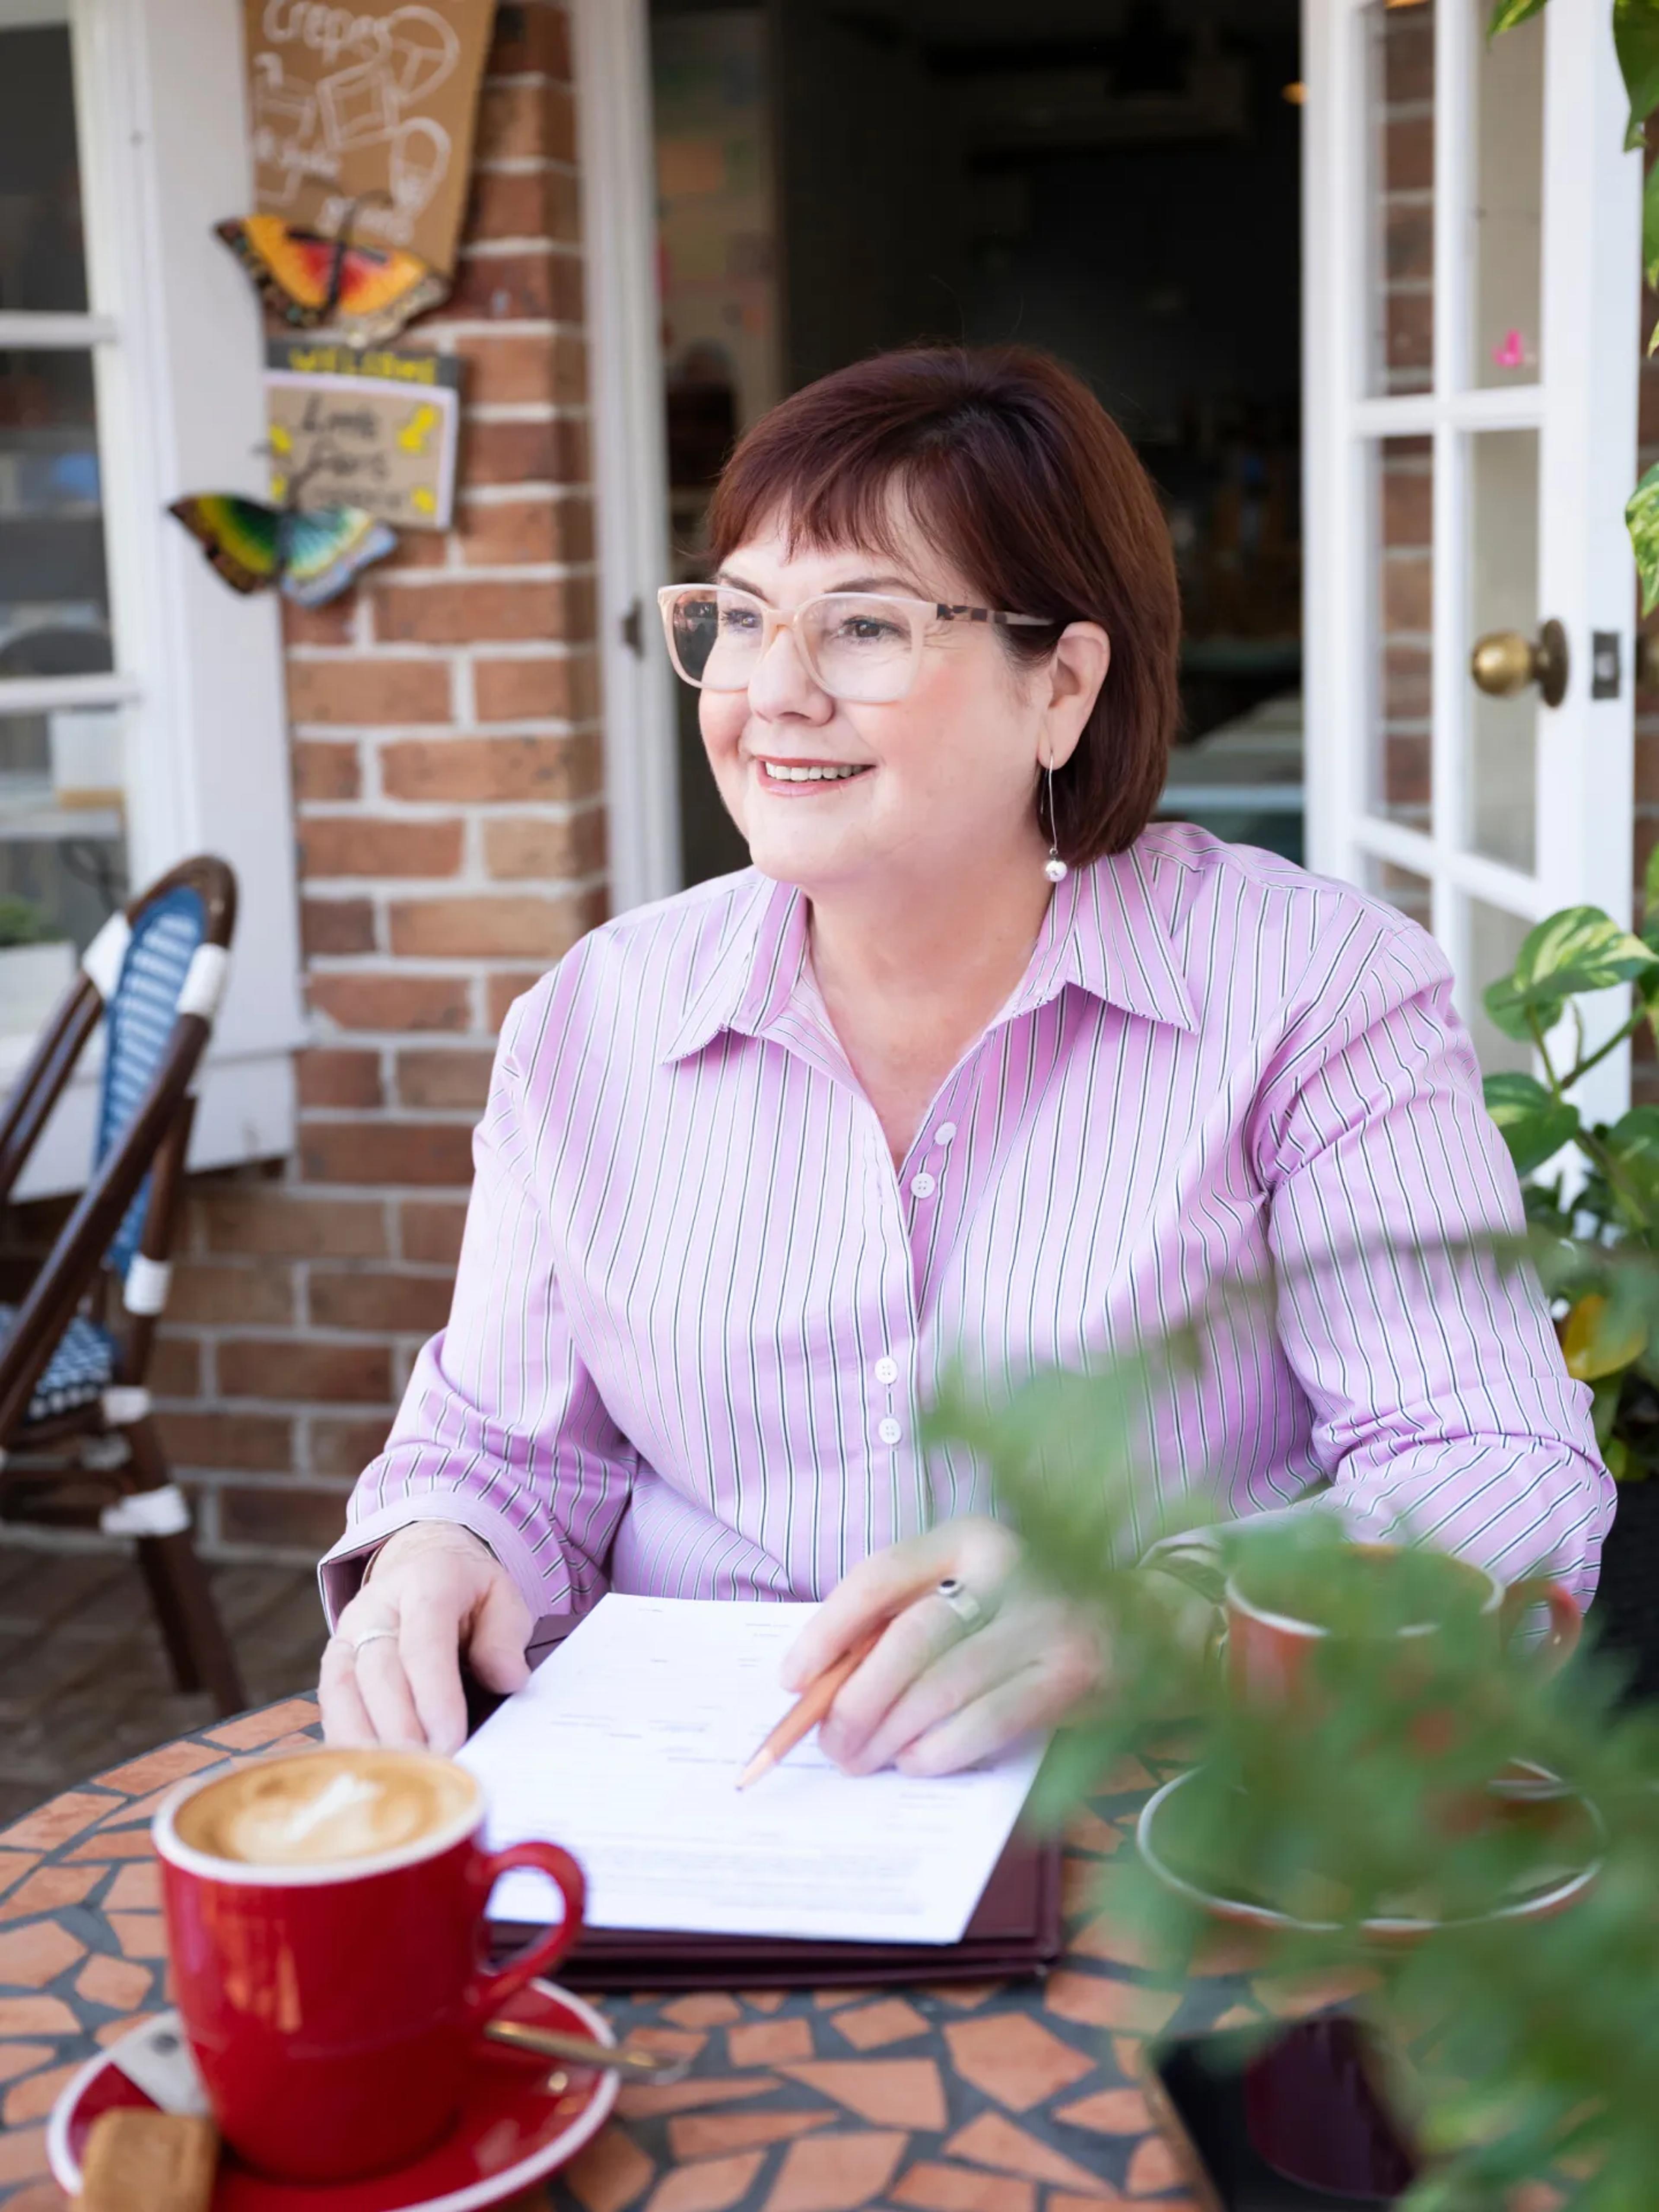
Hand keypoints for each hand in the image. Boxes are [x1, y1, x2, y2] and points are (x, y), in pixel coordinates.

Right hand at [319, 1522, 531, 1754]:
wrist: (423, 1563)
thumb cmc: (468, 1591)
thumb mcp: (502, 1597)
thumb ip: (506, 1636)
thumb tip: (508, 1679)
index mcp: (427, 1581)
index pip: (424, 1642)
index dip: (434, 1695)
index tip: (449, 1740)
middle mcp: (377, 1605)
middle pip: (379, 1671)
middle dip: (400, 1727)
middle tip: (423, 1769)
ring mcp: (348, 1632)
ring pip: (343, 1688)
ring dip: (365, 1739)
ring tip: (392, 1778)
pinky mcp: (333, 1659)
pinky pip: (330, 1702)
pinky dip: (345, 1738)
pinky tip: (367, 1769)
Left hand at [782, 1516, 1102, 1776]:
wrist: (1147, 1623)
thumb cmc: (1028, 1613)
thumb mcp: (969, 1589)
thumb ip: (906, 1619)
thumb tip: (824, 1683)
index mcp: (968, 1536)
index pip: (880, 1576)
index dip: (826, 1630)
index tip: (791, 1680)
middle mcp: (1009, 1566)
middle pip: (908, 1640)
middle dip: (855, 1700)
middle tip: (830, 1743)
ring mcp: (1047, 1620)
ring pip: (943, 1686)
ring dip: (890, 1734)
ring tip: (863, 1760)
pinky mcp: (1075, 1675)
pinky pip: (989, 1721)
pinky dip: (941, 1749)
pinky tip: (917, 1762)